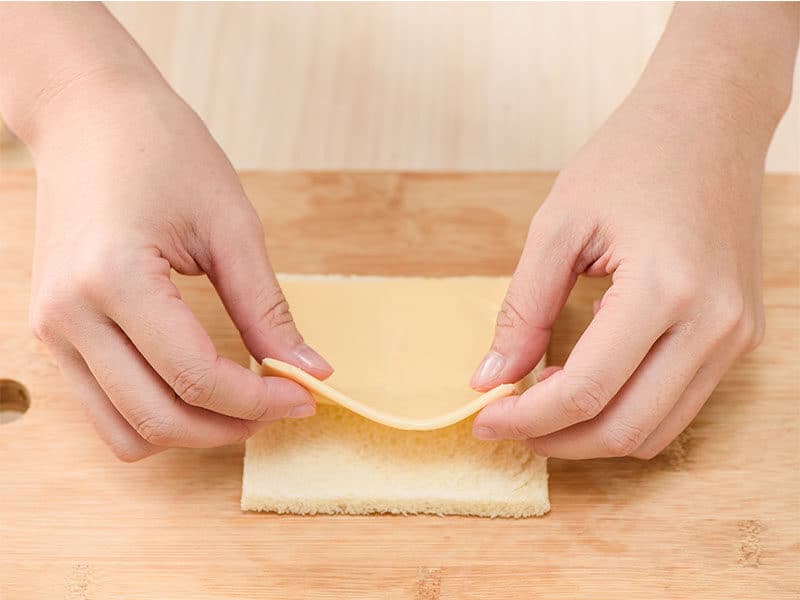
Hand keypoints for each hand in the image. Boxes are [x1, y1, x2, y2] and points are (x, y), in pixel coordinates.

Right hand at [28, 75, 331, 460]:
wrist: (88, 115)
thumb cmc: (161, 149)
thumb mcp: (230, 225)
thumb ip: (267, 308)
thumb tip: (310, 371)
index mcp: (114, 278)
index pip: (197, 377)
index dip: (261, 399)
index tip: (305, 395)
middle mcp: (69, 315)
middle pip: (159, 419)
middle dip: (232, 425)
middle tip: (283, 402)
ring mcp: (52, 329)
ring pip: (125, 431)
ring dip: (193, 431)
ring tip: (243, 401)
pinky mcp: (53, 332)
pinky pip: (105, 408)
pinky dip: (157, 414)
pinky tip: (200, 387)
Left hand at [470, 80, 771, 458]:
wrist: (711, 118)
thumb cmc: (631, 157)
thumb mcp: (557, 226)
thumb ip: (522, 309)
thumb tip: (490, 377)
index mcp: (664, 289)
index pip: (585, 391)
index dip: (526, 418)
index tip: (484, 418)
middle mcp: (713, 324)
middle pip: (625, 429)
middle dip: (557, 440)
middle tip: (509, 421)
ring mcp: (736, 335)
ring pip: (657, 430)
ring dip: (593, 433)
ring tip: (543, 399)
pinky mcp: (740, 334)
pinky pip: (680, 402)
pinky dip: (627, 409)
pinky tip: (588, 379)